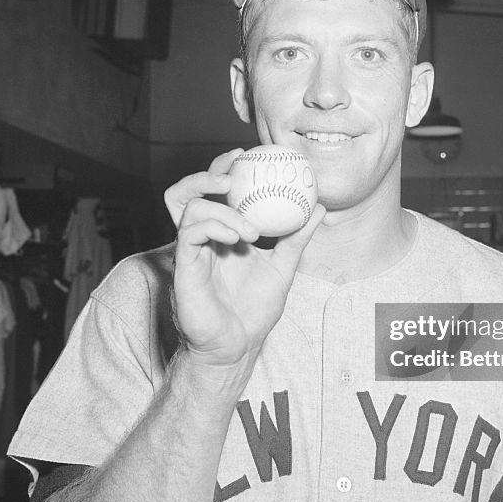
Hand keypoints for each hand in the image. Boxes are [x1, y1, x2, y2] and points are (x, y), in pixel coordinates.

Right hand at [164, 150, 324, 374]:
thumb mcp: (283, 267)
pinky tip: (239, 238)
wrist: (237, 347)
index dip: (224, 167)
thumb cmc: (254, 311)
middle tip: (235, 168)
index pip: (214, 192)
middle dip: (209, 172)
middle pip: (189, 190)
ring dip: (217, 203)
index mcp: (219, 234)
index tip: (248, 155)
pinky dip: (214, 226)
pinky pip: (189, 232)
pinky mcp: (182, 267)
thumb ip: (297, 238)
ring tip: (243, 214)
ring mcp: (189, 251)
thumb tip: (320, 206)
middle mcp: (200, 238)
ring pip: (186, 205)